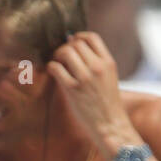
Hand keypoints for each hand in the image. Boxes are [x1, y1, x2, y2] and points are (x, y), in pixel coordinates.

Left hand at [46, 31, 134, 150]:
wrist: (109, 124)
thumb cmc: (107, 103)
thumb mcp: (109, 78)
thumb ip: (97, 64)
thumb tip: (78, 50)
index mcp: (108, 62)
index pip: (92, 38)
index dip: (79, 37)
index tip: (72, 43)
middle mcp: (98, 67)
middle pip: (76, 43)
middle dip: (66, 47)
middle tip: (61, 57)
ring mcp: (85, 78)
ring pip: (66, 52)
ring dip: (57, 55)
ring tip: (57, 64)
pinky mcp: (73, 89)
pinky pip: (56, 68)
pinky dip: (51, 67)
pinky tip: (53, 73)